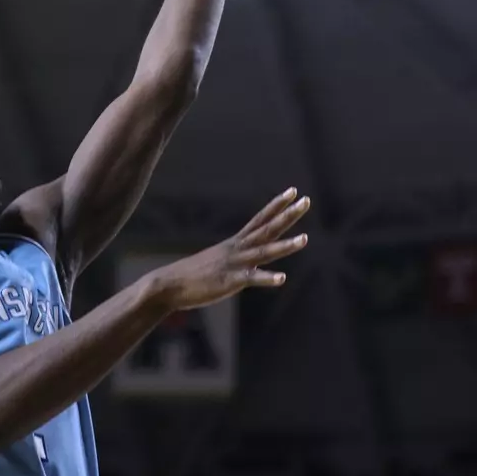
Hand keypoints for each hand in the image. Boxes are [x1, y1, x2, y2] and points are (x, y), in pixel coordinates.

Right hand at [145, 188, 310, 311]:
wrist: (169, 284)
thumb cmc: (194, 274)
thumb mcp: (219, 261)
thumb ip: (236, 258)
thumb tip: (249, 263)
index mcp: (236, 243)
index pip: (261, 219)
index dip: (277, 205)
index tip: (293, 191)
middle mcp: (238, 249)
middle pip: (267, 229)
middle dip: (288, 215)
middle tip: (306, 201)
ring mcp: (234, 264)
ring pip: (264, 252)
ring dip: (285, 246)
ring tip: (306, 239)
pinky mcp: (230, 281)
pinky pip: (251, 279)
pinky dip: (266, 278)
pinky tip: (282, 279)